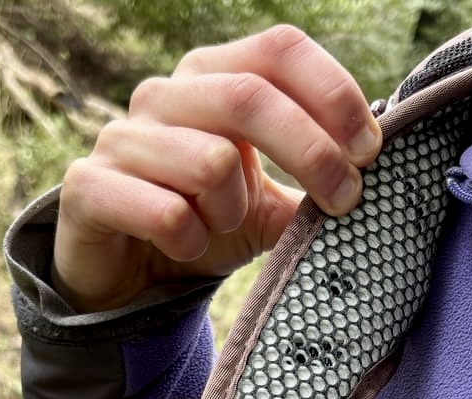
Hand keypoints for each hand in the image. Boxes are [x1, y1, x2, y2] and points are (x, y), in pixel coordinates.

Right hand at [52, 25, 382, 311]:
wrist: (125, 276)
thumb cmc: (203, 224)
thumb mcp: (269, 203)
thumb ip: (315, 182)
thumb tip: (383, 170)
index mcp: (211, 77)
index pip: (279, 49)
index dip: (333, 93)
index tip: (368, 151)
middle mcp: (163, 95)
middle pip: (250, 96)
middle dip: (312, 152)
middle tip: (345, 200)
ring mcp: (121, 138)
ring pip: (210, 162)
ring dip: (234, 210)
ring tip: (222, 227)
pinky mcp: (87, 188)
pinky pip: (165, 213)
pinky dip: (191, 241)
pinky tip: (186, 248)